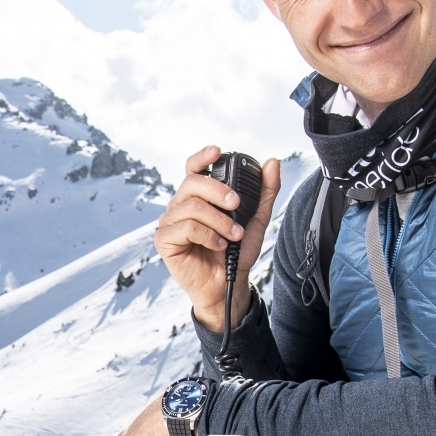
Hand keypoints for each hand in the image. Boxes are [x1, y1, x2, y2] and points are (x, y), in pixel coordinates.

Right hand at [155, 148, 281, 332]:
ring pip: (191, 206)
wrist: (229, 284)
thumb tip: (272, 164)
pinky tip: (218, 244)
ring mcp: (170, 222)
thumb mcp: (256, 219)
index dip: (202, 157)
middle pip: (192, 183)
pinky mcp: (164, 240)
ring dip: (218, 220)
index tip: (217, 151)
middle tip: (236, 204)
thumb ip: (265, 192)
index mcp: (198, 197)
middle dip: (218, 191)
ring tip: (232, 235)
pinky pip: (186, 227)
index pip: (193, 168)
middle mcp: (181, 205)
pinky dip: (207, 235)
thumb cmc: (236, 252)